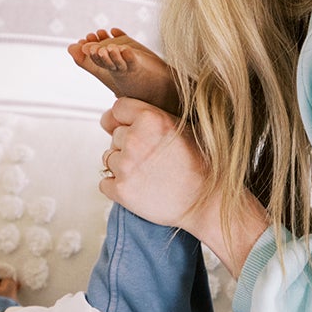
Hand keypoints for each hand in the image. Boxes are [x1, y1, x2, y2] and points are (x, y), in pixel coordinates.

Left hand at [99, 97, 267, 276]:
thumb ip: (152, 117)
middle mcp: (134, 139)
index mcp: (150, 118)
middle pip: (114, 135)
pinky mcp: (120, 190)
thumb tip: (116, 115)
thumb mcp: (182, 128)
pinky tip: (139, 188)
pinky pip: (104, 182)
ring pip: (108, 158)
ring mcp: (125, 165)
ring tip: (148, 174)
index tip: (130, 128)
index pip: (117, 108)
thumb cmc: (199, 165)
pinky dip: (116, 187)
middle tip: (151, 159)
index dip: (123, 119)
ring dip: (121, 165)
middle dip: (127, 145)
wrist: (206, 203)